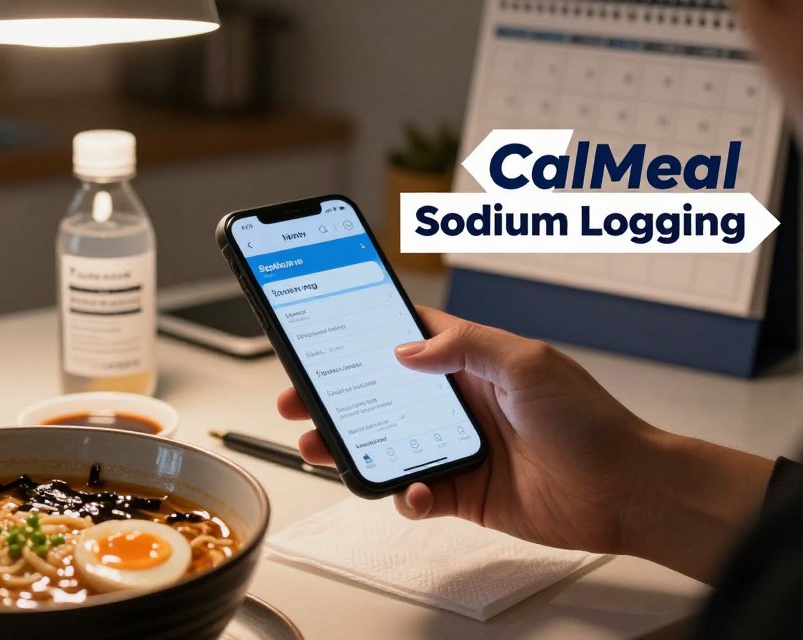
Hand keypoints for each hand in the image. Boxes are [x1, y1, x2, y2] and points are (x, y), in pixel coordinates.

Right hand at [279, 306, 772, 580]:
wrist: (625, 490)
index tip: (323, 331)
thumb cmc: (589, 420)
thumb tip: (404, 350)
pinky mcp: (462, 492)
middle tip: (300, 399)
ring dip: (351, 446)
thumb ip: (463, 346)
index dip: (363, 334)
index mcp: (470, 362)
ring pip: (386, 444)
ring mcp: (457, 448)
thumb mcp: (527, 363)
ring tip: (320, 447)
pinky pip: (416, 493)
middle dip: (336, 396)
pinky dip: (405, 495)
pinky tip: (412, 491)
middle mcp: (458, 403)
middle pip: (380, 395)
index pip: (405, 338)